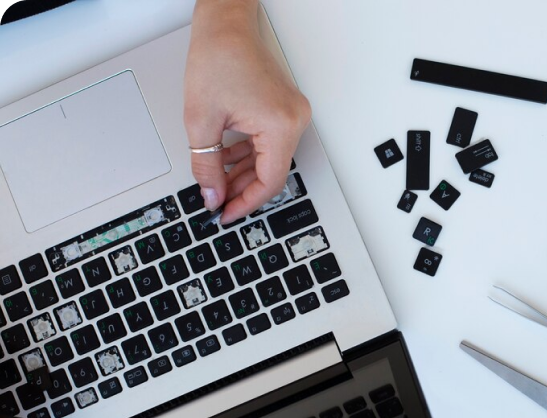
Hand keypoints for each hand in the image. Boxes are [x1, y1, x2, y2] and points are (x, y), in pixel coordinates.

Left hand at [184, 0, 310, 224]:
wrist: (225, 24)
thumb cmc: (218, 56)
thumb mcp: (201, 120)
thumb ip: (206, 165)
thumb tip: (211, 194)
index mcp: (281, 125)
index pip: (270, 181)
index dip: (246, 203)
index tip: (226, 213)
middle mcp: (295, 121)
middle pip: (271, 172)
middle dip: (242, 189)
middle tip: (217, 200)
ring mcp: (293, 114)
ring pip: (270, 159)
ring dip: (243, 172)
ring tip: (217, 181)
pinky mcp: (285, 110)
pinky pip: (270, 143)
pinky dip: (249, 154)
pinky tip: (227, 159)